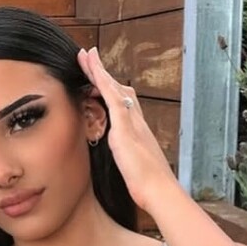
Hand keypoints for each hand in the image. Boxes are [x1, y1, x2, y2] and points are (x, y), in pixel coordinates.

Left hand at [77, 47, 178, 213]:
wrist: (159, 190)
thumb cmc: (148, 184)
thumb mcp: (133, 166)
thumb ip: (126, 156)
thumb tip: (122, 156)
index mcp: (136, 129)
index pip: (120, 102)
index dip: (109, 87)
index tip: (98, 75)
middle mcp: (136, 120)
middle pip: (117, 88)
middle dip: (102, 72)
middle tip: (89, 55)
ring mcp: (132, 122)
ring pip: (114, 88)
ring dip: (99, 70)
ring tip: (86, 55)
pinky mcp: (126, 128)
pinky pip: (113, 99)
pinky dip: (103, 83)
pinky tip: (94, 71)